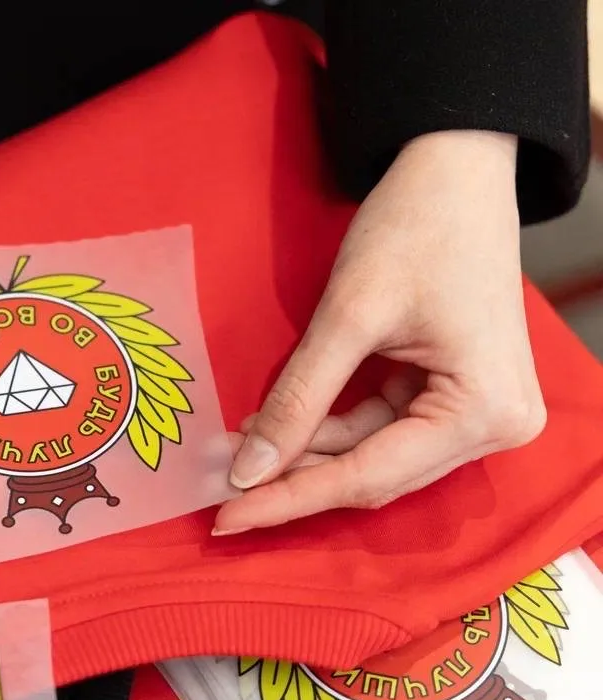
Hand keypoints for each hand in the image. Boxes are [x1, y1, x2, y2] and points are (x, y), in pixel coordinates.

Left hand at [214, 130, 545, 533]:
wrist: (456, 167)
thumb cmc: (415, 227)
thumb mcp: (348, 316)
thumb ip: (298, 399)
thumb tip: (246, 471)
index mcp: (484, 411)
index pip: (368, 475)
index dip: (289, 499)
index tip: (224, 518)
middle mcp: (495, 426)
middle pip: (374, 476)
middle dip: (293, 482)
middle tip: (217, 496)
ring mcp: (479, 414)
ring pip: (373, 459)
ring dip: (304, 458)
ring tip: (234, 457)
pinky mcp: (455, 396)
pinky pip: (381, 431)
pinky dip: (327, 431)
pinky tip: (275, 430)